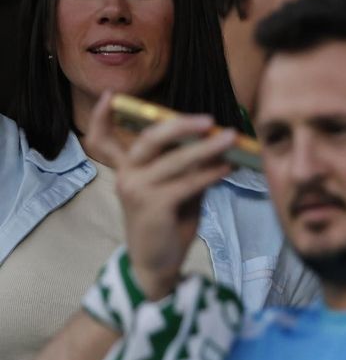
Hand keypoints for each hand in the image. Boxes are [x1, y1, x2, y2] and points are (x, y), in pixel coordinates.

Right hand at [85, 92, 235, 299]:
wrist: (158, 263)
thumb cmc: (169, 222)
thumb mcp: (177, 188)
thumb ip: (188, 166)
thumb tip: (217, 143)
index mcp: (128, 169)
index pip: (103, 140)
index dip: (101, 117)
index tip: (111, 96)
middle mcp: (126, 176)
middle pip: (148, 141)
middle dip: (179, 125)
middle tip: (208, 119)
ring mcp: (136, 191)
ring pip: (173, 160)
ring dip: (206, 148)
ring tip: (230, 139)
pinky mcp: (153, 206)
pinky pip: (186, 183)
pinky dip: (209, 174)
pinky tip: (227, 168)